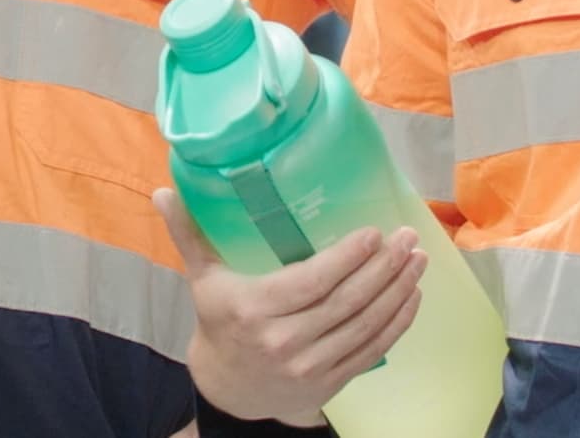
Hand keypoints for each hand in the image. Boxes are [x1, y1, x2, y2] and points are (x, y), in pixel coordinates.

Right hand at [154, 187, 421, 425]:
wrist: (229, 388)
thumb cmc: (220, 321)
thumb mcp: (202, 278)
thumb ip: (188, 234)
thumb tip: (162, 192)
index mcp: (253, 309)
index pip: (310, 282)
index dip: (346, 258)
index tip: (373, 233)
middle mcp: (283, 341)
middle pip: (345, 302)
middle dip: (383, 268)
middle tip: (407, 237)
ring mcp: (309, 366)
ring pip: (364, 326)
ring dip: (397, 291)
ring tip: (417, 260)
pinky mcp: (330, 382)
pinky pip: (372, 351)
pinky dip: (397, 323)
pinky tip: (412, 297)